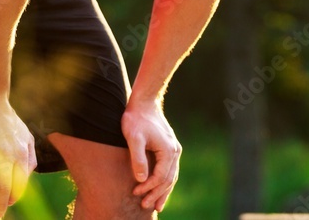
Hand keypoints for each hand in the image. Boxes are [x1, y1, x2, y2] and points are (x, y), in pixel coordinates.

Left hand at [122, 97, 181, 211]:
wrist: (144, 102)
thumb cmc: (136, 119)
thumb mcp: (134, 138)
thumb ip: (137, 158)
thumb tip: (141, 179)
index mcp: (168, 151)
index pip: (160, 177)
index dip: (148, 187)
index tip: (136, 192)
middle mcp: (175, 151)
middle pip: (169, 179)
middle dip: (157, 194)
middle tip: (145, 206)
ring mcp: (174, 149)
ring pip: (171, 176)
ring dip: (163, 191)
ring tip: (156, 205)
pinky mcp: (169, 148)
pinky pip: (169, 169)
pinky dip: (165, 181)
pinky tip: (159, 188)